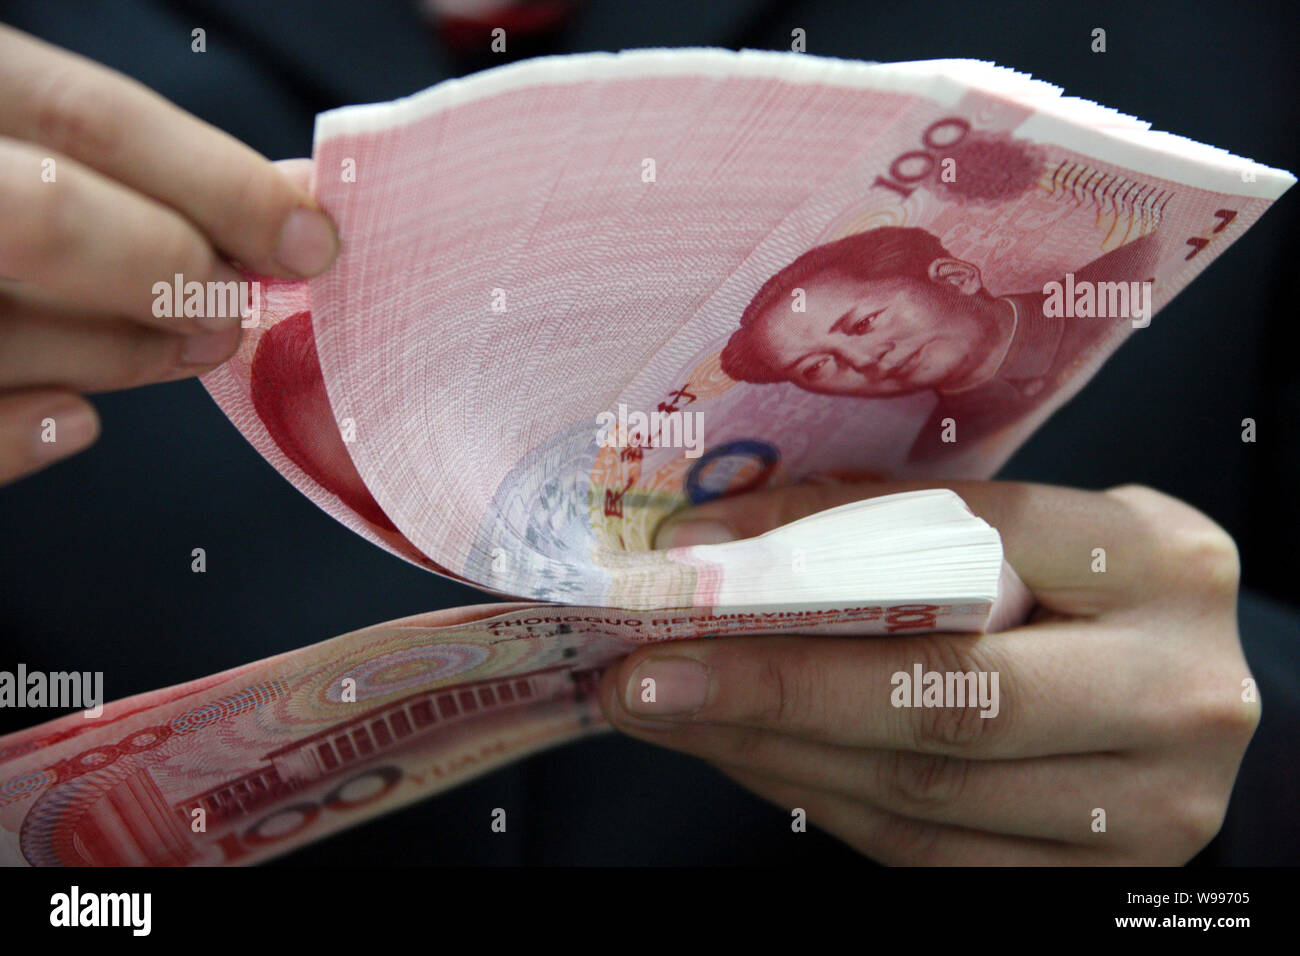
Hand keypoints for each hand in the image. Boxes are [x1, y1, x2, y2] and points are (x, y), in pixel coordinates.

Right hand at [0, 25, 337, 484]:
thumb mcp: (8, 132)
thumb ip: (119, 163)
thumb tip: (286, 202)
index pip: (86, 117)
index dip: (220, 183)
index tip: (310, 236)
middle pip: (48, 216)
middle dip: (172, 269)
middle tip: (235, 303)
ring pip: (3, 326)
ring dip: (124, 350)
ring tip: (192, 347)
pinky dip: (16, 434)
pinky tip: (74, 422)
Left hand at [599, 480, 1259, 864]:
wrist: (1179, 697)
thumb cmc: (1085, 596)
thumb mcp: (1035, 536)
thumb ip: (906, 529)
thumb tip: (716, 543)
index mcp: (1158, 564)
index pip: (967, 541)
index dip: (815, 549)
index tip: (693, 561)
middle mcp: (1173, 690)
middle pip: (946, 694)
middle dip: (773, 683)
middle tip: (648, 670)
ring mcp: (1149, 805)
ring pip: (921, 786)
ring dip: (769, 749)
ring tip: (667, 711)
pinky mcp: (1098, 880)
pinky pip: (924, 852)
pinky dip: (816, 798)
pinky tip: (741, 754)